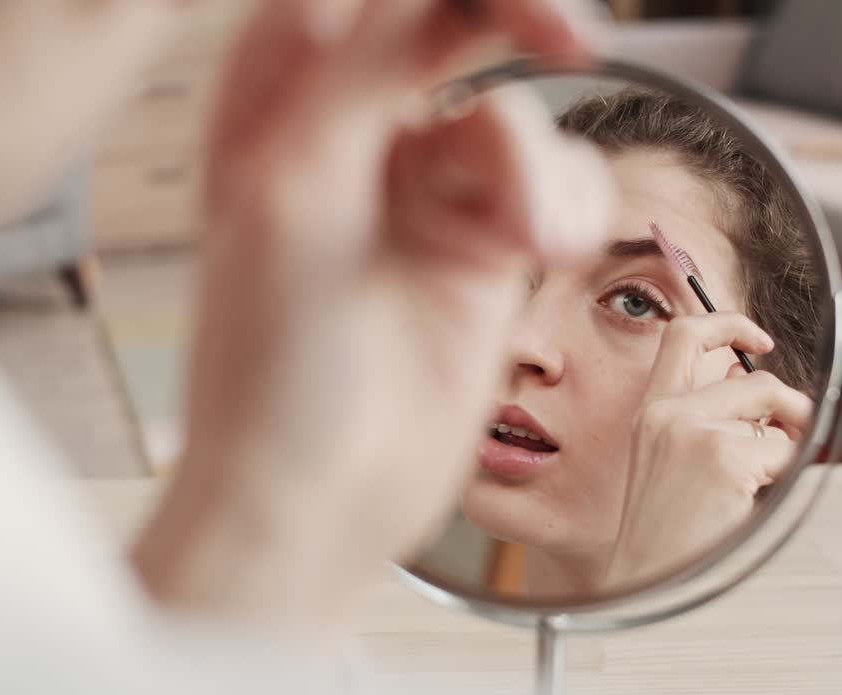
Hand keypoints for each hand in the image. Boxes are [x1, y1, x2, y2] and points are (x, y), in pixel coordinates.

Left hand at [133, 0, 612, 623]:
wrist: (321, 498)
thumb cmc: (271, 368)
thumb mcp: (298, 189)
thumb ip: (361, 70)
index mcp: (276, 95)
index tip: (489, 13)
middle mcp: (352, 128)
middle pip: (451, 14)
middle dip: (519, 18)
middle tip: (571, 38)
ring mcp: (424, 187)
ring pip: (517, 113)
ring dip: (537, 171)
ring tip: (529, 243)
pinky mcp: (484, 243)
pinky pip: (558, 182)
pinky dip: (570, 209)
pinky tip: (548, 254)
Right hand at [607, 312, 813, 586]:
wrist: (647, 575)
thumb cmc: (662, 527)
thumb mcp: (666, 456)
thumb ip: (700, 413)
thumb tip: (742, 376)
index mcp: (650, 410)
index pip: (683, 335)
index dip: (727, 323)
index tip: (756, 339)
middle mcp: (668, 413)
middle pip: (751, 376)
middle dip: (787, 397)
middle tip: (795, 419)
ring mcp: (695, 432)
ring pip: (774, 416)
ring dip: (781, 447)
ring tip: (757, 480)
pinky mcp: (725, 457)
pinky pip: (782, 450)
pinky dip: (779, 475)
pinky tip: (748, 500)